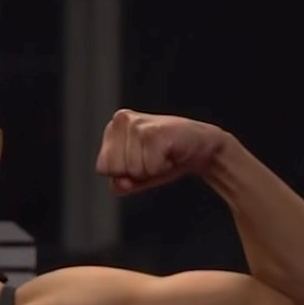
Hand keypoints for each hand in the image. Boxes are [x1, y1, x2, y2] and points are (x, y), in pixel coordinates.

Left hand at [95, 111, 226, 195]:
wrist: (201, 146)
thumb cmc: (166, 159)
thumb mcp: (137, 176)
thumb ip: (122, 184)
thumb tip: (121, 183)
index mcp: (112, 128)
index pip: (102, 168)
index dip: (123, 173)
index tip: (141, 160)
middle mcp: (121, 120)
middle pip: (114, 170)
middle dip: (136, 172)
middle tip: (153, 157)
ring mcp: (137, 124)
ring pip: (132, 170)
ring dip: (151, 169)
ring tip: (162, 154)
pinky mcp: (154, 131)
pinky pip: (150, 168)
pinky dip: (162, 167)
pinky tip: (170, 153)